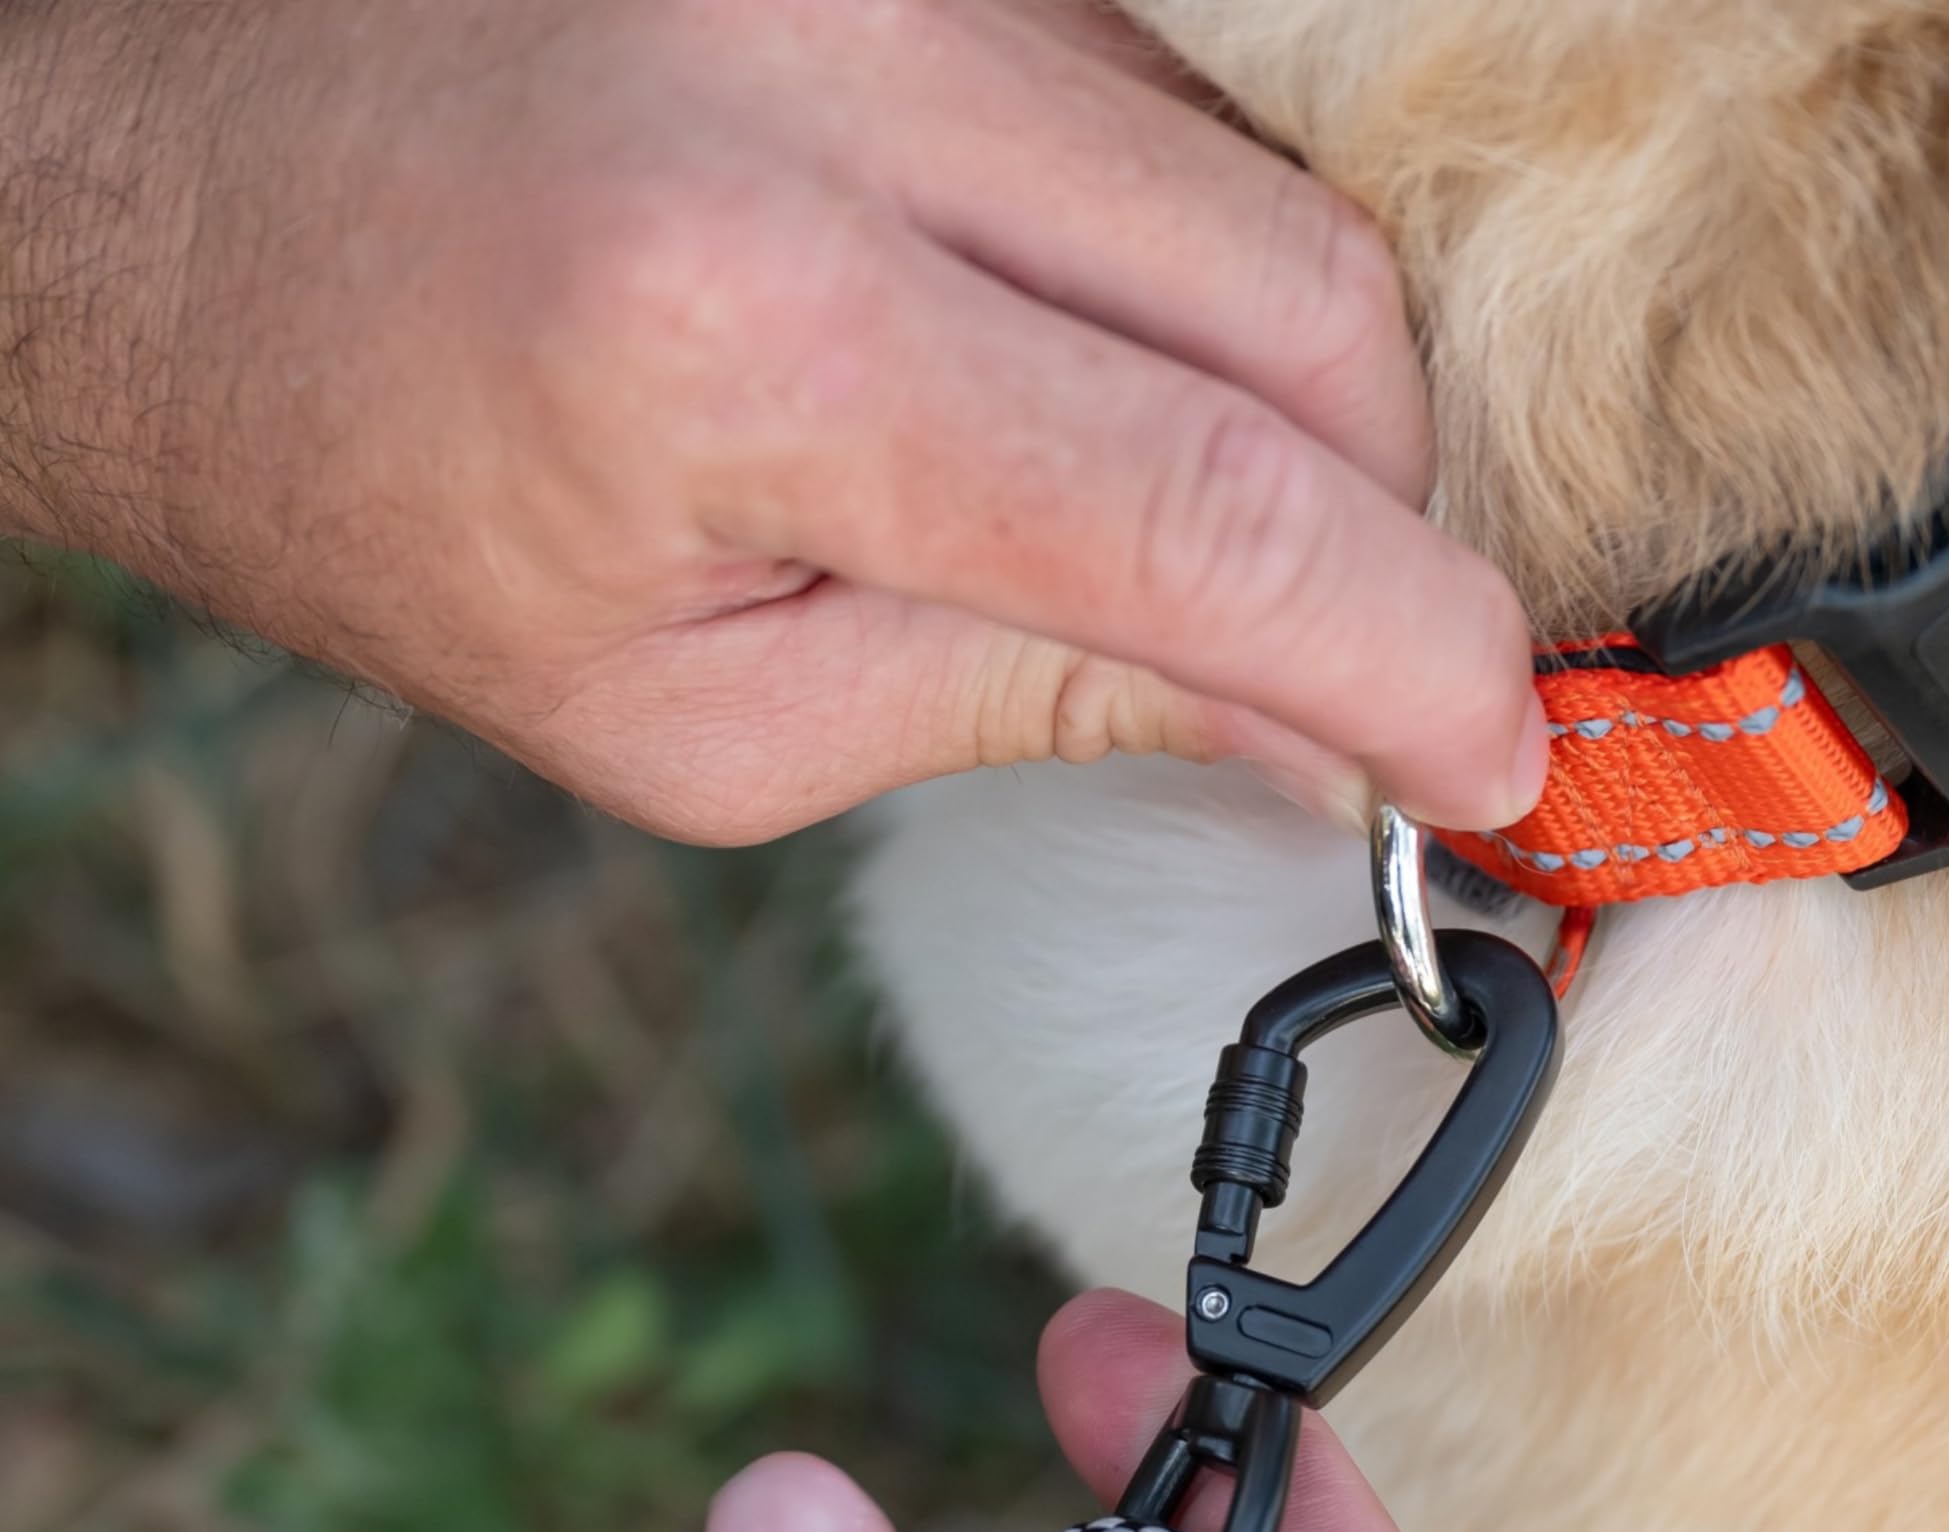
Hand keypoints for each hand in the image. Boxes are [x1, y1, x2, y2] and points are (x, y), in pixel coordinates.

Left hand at [0, 0, 1544, 840]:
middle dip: (1381, 524)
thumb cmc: (406, 506)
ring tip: (1179, 519)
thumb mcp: (700, 718)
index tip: (1491, 754)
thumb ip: (1031, 707)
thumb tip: (1310, 738)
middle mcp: (828, 78)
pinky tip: (1107, 364)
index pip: (1220, 514)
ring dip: (1293, 393)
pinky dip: (1200, 264)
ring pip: (1265, 193)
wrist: (174, 207)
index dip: (1409, 656)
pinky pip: (1171, 97)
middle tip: (1341, 660)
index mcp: (758, 343)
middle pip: (1309, 311)